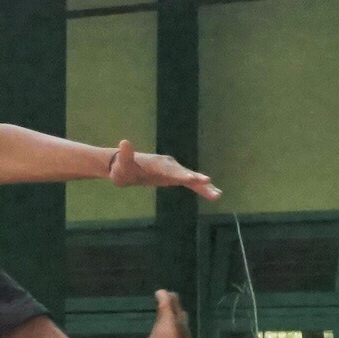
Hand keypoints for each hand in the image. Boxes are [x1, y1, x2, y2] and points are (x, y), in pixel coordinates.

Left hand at [100, 141, 220, 198]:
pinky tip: (214, 195)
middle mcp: (168, 164)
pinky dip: (201, 188)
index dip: (179, 173)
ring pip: (191, 178)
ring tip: (217, 195)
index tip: (190, 177)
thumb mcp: (121, 164)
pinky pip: (191, 183)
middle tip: (207, 182)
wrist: (126, 168)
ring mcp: (173, 170)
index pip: (168, 169)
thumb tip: (124, 142)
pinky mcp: (175, 177)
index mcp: (156, 163)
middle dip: (195, 178)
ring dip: (203, 186)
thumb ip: (125, 155)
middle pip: (183, 172)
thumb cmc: (122, 168)